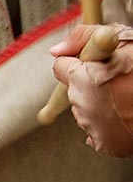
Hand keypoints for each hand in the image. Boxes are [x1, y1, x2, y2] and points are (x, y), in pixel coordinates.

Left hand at [51, 24, 132, 157]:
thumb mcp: (124, 40)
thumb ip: (84, 37)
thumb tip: (55, 51)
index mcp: (82, 77)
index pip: (60, 67)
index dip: (77, 63)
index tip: (93, 63)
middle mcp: (82, 102)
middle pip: (73, 90)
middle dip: (89, 84)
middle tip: (118, 81)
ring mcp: (92, 125)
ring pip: (85, 110)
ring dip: (99, 104)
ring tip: (126, 99)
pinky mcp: (105, 144)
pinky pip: (95, 134)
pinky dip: (107, 127)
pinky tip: (124, 117)